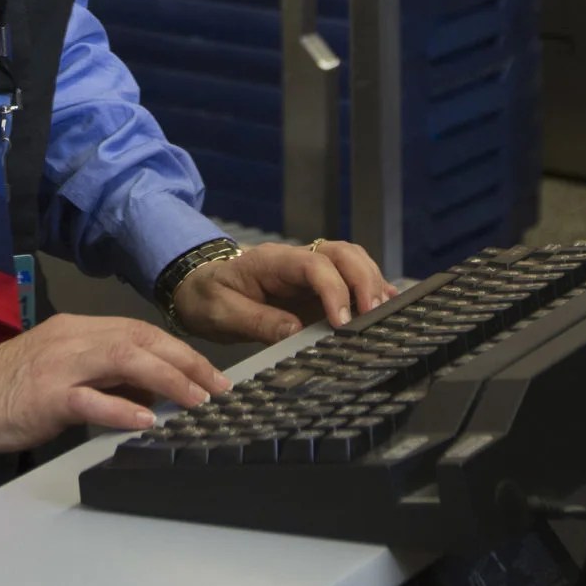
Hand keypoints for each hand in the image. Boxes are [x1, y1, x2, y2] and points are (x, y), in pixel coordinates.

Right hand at [0, 314, 227, 455]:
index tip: (210, 374)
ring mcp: (60, 365)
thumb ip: (106, 376)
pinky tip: (146, 420)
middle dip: (185, 362)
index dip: (180, 351)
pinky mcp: (46, 396)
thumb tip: (154, 391)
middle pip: (140, 339)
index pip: (140, 330)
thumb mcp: (65, 371)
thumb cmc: (12, 390)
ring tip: (195, 400)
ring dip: (167, 379)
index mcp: (78, 329)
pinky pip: (90, 399)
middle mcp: (73, 338)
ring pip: (124, 359)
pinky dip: (122, 408)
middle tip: (218, 387)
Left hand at [171, 239, 398, 343]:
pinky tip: (385, 306)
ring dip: (371, 282)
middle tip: (374, 315)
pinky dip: (370, 287)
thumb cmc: (208, 298)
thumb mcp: (221, 314)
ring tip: (385, 312)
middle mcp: (295, 259)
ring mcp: (308, 270)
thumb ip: (257, 322)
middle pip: (341, 253)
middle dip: (363, 280)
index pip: (313, 264)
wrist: (199, 288)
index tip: (342, 322)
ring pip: (351, 260)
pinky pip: (349, 277)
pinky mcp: (316, 287)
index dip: (333, 290)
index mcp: (271, 261)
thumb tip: (295, 332)